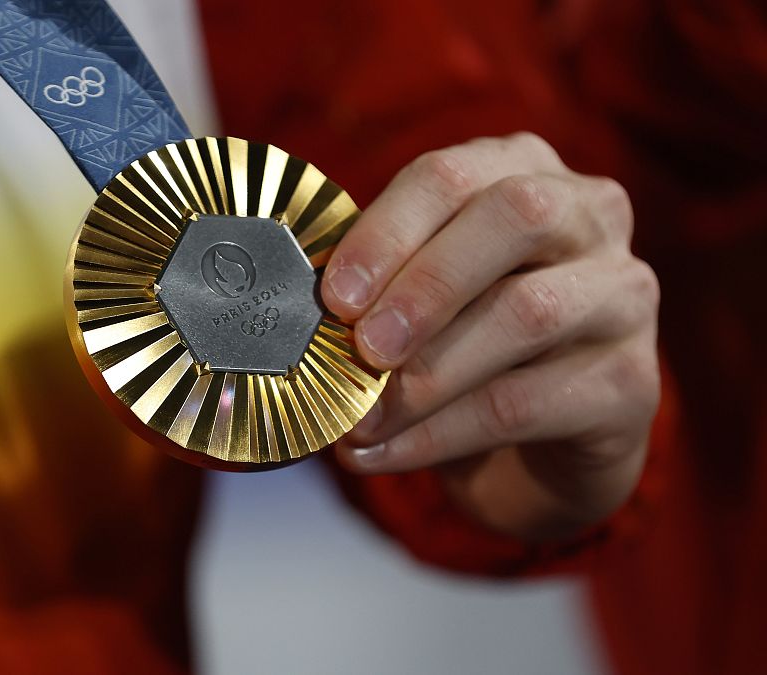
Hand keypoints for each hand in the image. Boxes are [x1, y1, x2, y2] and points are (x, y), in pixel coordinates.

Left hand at [323, 132, 659, 540]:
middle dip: (425, 284)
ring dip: (427, 374)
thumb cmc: (461, 343)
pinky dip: (440, 434)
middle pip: (516, 217)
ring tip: (358, 417)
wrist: (536, 444)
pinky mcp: (632, 384)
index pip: (452, 174)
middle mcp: (590, 216)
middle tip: (361, 347)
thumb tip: (292, 309)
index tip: (334, 295)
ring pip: (528, 314)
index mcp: (522, 171)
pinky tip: (382, 453)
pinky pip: (527, 403)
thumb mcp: (416, 297)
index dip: (387, 230)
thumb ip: (373, 286)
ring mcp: (624, 296)